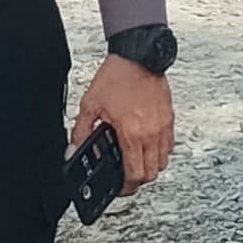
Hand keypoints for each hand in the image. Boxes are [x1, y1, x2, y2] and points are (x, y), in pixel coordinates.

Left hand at [75, 55, 174, 195]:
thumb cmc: (118, 76)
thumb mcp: (90, 104)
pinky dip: (160, 151)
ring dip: (151, 166)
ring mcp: (163, 126)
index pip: (135, 174)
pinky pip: (169, 145)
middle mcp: (151, 133)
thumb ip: (80, 130)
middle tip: (127, 177)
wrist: (139, 54)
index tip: (119, 187)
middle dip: (139, 180)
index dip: (126, 187)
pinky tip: (147, 145)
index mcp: (131, 133)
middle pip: (152, 173)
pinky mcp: (169, 118)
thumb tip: (73, 149)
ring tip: (136, 161)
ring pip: (163, 161)